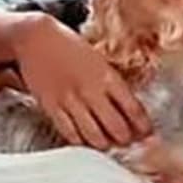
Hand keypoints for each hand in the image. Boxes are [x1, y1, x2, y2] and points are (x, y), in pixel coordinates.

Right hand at [12, 19, 151, 149]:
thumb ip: (114, 84)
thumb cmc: (70, 48)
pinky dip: (81, 141)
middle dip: (125, 139)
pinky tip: (86, 141)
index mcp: (108, 77)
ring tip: (108, 144)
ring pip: (94, 135)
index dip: (143, 126)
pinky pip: (70, 133)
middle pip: (116, 127)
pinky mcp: (52, 107)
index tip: (147, 133)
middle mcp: (91, 91)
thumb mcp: (100, 61)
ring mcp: (70, 100)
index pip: (134, 109)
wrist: (36, 38)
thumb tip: (130, 108)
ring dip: (105, 144)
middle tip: (128, 141)